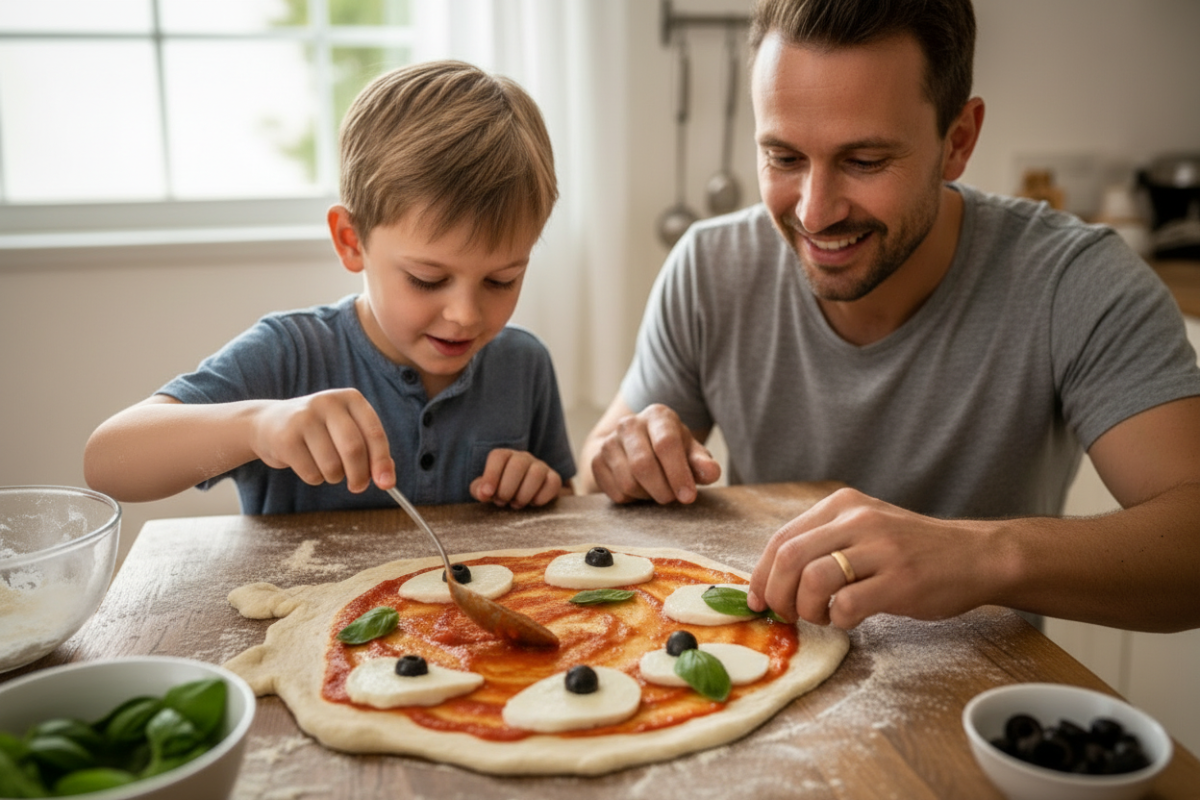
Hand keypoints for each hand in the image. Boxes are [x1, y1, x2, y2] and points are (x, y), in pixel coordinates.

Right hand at [249, 388, 394, 492]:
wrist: (268, 424)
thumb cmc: (318, 432)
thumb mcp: (346, 430)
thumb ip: (370, 450)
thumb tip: (387, 479)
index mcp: (350, 398)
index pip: (374, 432)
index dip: (382, 461)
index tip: (387, 484)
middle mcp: (328, 402)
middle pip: (354, 449)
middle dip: (359, 476)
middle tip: (357, 487)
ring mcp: (304, 417)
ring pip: (332, 466)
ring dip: (334, 477)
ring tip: (326, 467)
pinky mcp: (285, 437)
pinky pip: (311, 473)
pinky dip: (314, 478)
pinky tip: (306, 464)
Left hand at [470, 449, 562, 508]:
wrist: (526, 497)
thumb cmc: (502, 491)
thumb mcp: (487, 490)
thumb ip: (479, 490)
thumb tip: (483, 493)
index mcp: (504, 456)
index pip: (498, 456)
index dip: (491, 475)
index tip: (488, 494)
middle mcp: (523, 457)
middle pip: (517, 464)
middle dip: (508, 488)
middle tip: (502, 502)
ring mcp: (540, 466)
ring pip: (536, 473)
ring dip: (524, 494)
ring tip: (516, 504)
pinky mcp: (554, 478)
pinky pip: (552, 483)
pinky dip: (541, 497)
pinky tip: (533, 503)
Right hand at [590, 404, 720, 503]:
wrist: (635, 449)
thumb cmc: (671, 452)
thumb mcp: (691, 453)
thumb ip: (703, 463)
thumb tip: (711, 473)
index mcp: (658, 416)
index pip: (666, 444)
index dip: (678, 473)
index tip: (688, 496)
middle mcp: (629, 423)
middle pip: (643, 464)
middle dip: (662, 489)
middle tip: (672, 498)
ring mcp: (609, 442)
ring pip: (628, 482)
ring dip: (647, 495)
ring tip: (657, 490)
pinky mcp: (596, 460)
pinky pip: (615, 492)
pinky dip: (632, 499)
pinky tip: (639, 489)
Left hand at [747, 488, 998, 628]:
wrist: (975, 556)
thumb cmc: (913, 549)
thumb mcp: (865, 528)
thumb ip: (824, 543)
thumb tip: (773, 578)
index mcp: (842, 505)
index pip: (782, 538)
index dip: (761, 575)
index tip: (758, 600)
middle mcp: (858, 520)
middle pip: (790, 557)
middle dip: (777, 594)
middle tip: (786, 614)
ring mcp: (881, 549)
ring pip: (814, 580)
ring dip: (807, 609)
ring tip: (822, 616)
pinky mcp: (900, 581)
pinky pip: (848, 605)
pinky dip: (839, 620)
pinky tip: (849, 620)